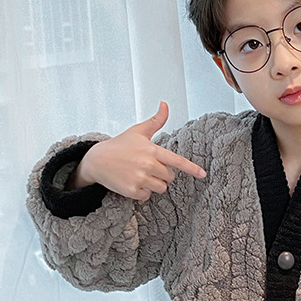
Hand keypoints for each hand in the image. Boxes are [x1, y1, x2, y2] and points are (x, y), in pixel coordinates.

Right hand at [68, 102, 206, 199]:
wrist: (97, 160)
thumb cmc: (120, 145)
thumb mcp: (138, 131)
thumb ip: (156, 121)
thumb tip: (165, 105)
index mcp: (152, 150)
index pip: (177, 161)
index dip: (191, 168)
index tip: (203, 174)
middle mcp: (148, 165)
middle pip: (170, 177)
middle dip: (162, 174)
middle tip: (146, 167)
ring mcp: (140, 178)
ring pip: (161, 188)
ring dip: (154, 184)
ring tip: (139, 174)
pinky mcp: (133, 191)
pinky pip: (148, 196)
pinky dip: (142, 192)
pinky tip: (132, 182)